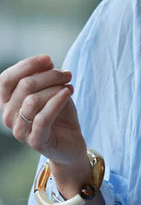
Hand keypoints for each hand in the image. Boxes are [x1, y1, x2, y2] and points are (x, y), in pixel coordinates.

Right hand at [0, 55, 89, 191]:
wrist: (71, 145)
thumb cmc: (59, 116)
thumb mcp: (52, 92)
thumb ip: (45, 78)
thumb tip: (46, 62)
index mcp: (6, 102)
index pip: (6, 78)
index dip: (26, 65)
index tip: (48, 59)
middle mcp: (7, 116)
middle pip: (24, 86)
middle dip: (48, 76)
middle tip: (67, 75)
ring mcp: (19, 131)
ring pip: (32, 100)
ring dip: (54, 88)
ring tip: (69, 86)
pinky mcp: (35, 141)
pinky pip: (43, 117)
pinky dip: (57, 101)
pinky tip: (68, 92)